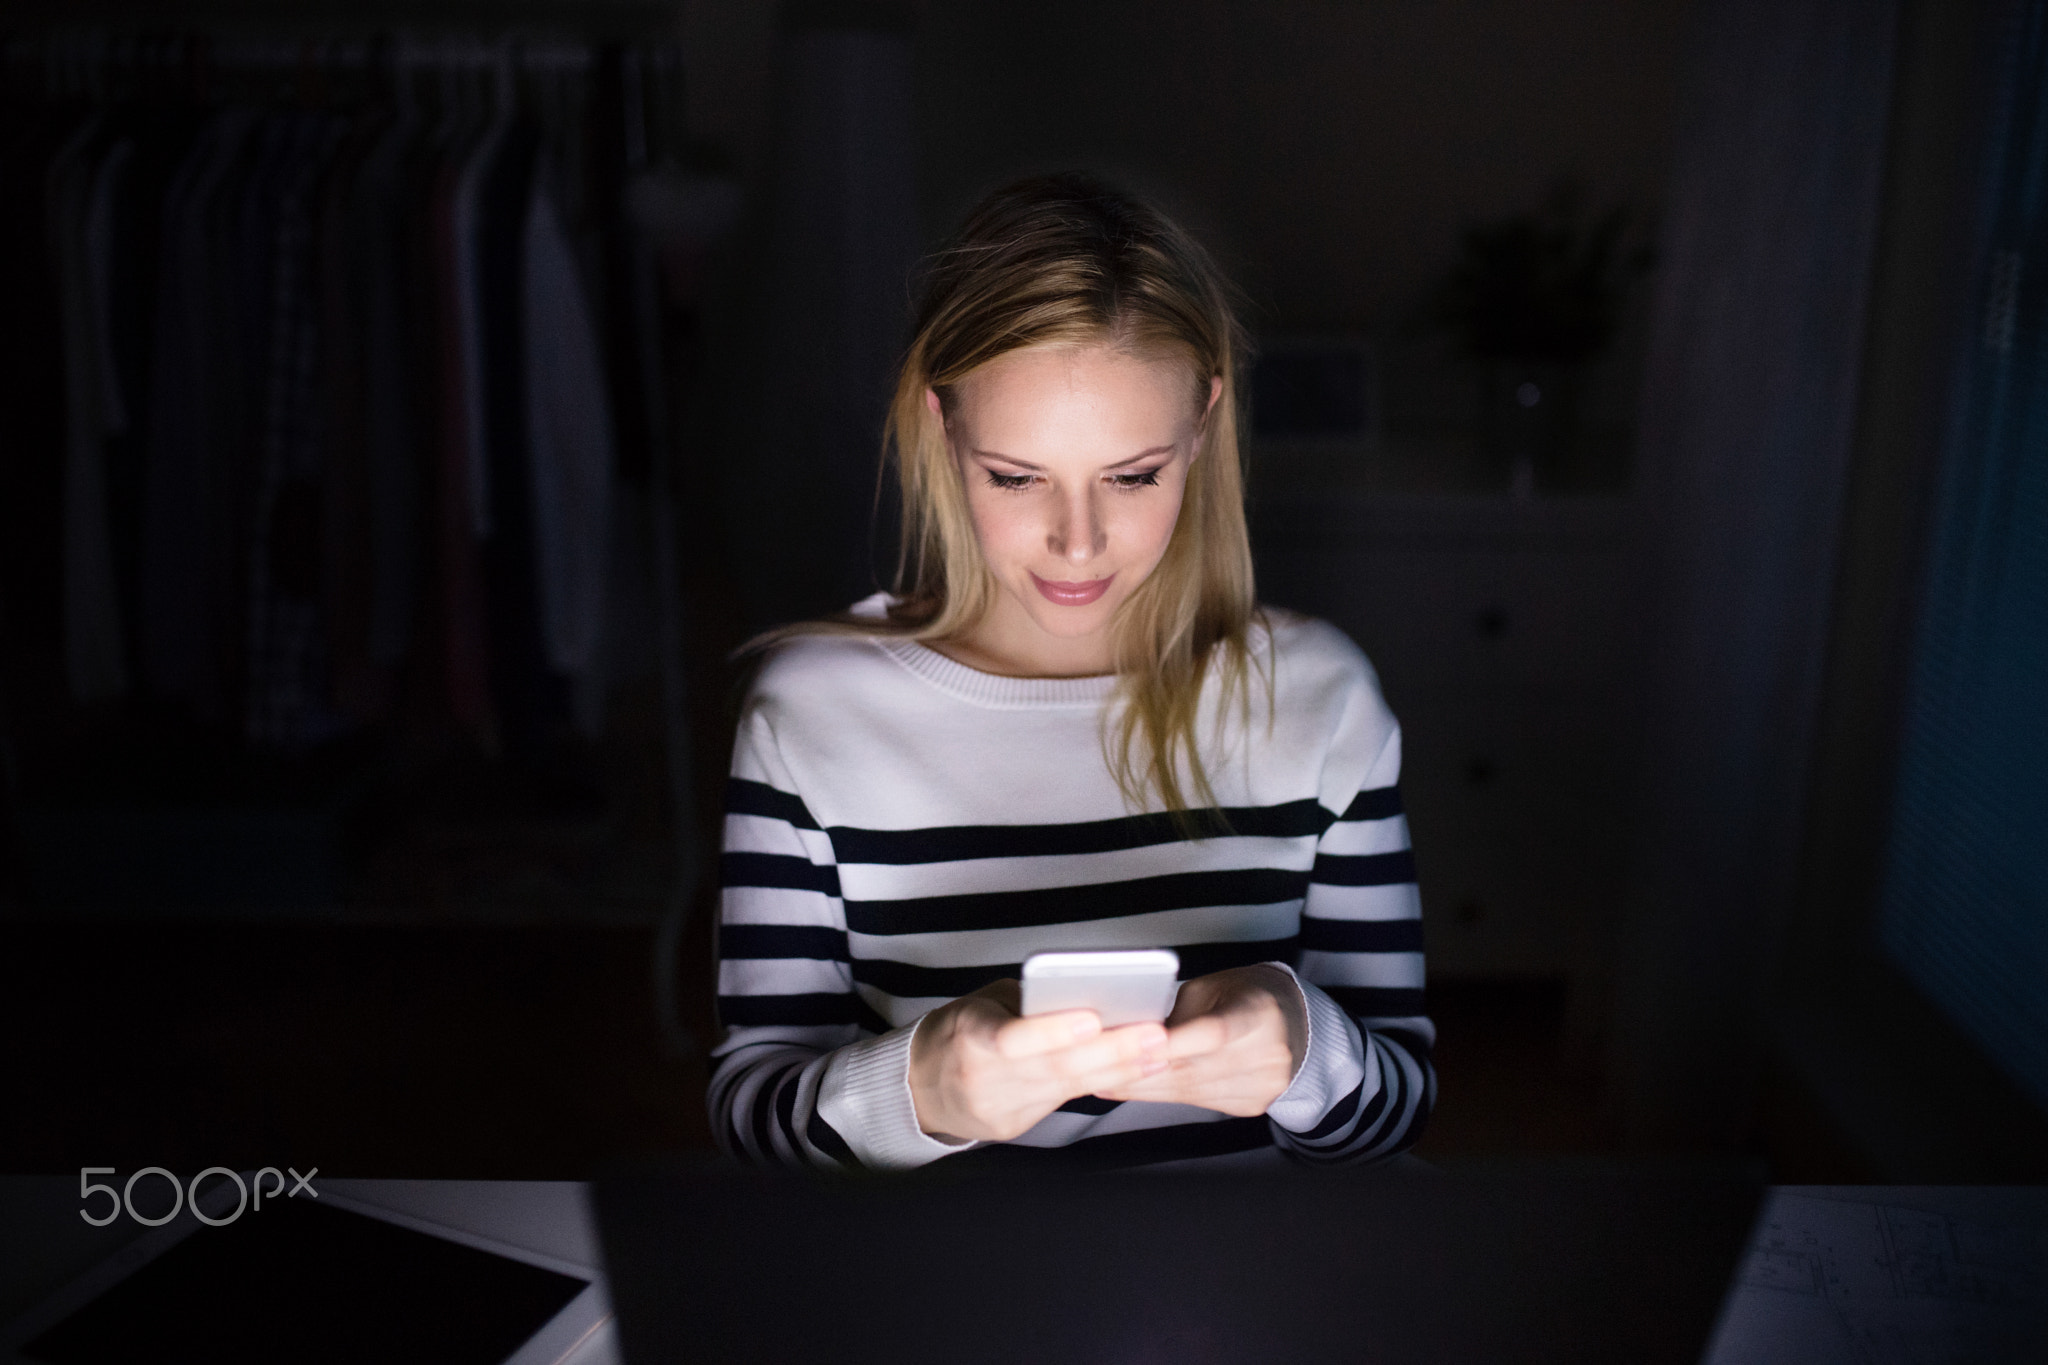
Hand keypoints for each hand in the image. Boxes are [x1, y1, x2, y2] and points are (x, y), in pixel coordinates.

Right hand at [909, 978, 1169, 1142]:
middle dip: (1110, 1050)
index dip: (1051, 1032)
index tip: (1092, 1017)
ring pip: (1067, 1087)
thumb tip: (1084, 994)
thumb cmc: (959, 1031)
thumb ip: (1026, 1004)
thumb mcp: (981, 1005)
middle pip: (1054, 1067)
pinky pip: (1063, 1101)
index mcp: (970, 1037)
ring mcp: (1001, 1108)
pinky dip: (1100, 1083)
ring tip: (1158, 1050)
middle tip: (1154, 1034)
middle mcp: (985, 1078)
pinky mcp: (1014, 1126)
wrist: (919, 1087)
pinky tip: (1135, 1071)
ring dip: (1118, 1068)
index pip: (1013, 1038)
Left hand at [1096, 965, 1306, 1116]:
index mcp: (1259, 1014)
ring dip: (1143, 1088)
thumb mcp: (1217, 987)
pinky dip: (1164, 1095)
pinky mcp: (1250, 1105)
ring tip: (1103, 1081)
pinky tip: (1136, 1089)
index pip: (1213, 1033)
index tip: (1134, 1047)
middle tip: (1096, 1070)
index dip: (1173, 1044)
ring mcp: (1260, 1086)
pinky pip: (1198, 1102)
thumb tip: (1133, 1033)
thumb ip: (1180, 1011)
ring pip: (1190, 1092)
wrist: (1299, 1028)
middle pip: (1194, 1070)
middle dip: (1140, 1072)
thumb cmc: (1249, 997)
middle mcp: (1265, 1055)